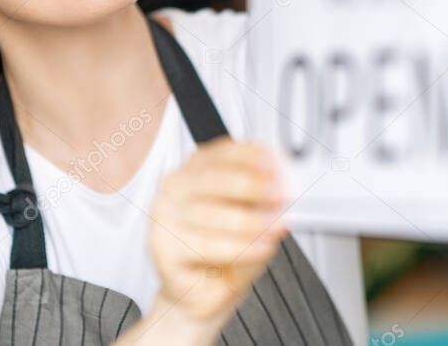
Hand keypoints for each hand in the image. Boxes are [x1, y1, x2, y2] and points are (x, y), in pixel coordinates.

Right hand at [147, 137, 286, 321]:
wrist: (202, 294)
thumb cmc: (225, 252)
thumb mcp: (249, 217)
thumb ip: (261, 199)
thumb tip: (283, 184)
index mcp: (194, 171)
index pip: (217, 153)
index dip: (247, 155)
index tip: (272, 161)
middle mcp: (175, 189)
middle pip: (212, 179)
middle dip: (250, 185)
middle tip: (279, 193)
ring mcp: (165, 218)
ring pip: (211, 214)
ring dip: (251, 221)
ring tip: (277, 227)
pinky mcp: (164, 250)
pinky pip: (208, 246)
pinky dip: (241, 248)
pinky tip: (261, 247)